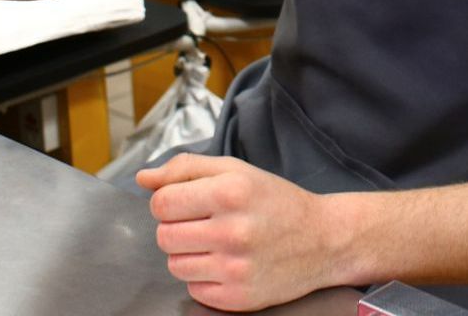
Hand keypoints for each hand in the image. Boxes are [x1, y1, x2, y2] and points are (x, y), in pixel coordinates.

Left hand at [137, 155, 348, 311]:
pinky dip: (204, 278)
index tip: (186, 203)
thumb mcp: (235, 170)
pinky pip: (194, 290)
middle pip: (164, 237)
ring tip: (218, 244)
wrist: (323, 240)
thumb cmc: (276, 202)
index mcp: (230, 193)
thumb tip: (143, 179)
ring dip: (189, 254)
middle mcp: (233, 232)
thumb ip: (185, 168)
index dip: (167, 202)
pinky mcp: (239, 298)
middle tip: (204, 224)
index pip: (161, 203)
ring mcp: (236, 269)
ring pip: (175, 265)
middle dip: (177, 228)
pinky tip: (228, 264)